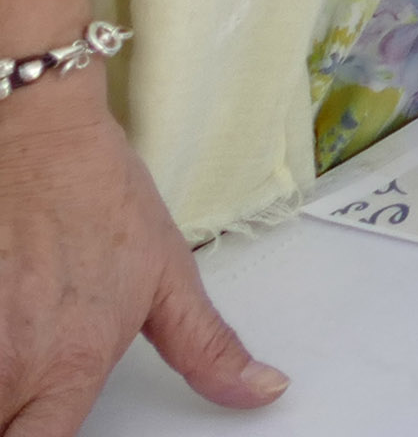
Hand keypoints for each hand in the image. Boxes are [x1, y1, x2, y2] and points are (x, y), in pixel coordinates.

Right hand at [0, 89, 284, 433]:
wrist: (41, 141)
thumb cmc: (100, 200)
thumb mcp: (168, 278)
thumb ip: (207, 350)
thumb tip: (260, 391)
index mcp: (70, 367)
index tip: (48, 423)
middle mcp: (12, 365)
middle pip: (3, 433)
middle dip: (15, 420)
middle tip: (31, 392)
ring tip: (20, 357)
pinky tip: (2, 332)